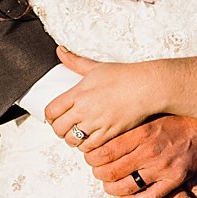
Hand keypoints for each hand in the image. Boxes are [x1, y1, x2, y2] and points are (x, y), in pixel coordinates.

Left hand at [43, 52, 165, 153]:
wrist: (146, 87)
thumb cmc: (123, 75)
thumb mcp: (95, 67)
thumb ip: (74, 61)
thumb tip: (60, 50)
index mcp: (78, 93)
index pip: (51, 111)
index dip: (50, 116)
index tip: (55, 115)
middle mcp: (85, 110)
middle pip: (58, 128)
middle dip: (59, 129)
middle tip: (65, 126)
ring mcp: (97, 123)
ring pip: (72, 140)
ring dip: (72, 139)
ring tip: (77, 133)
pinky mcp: (109, 133)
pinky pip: (89, 147)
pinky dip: (86, 146)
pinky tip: (89, 139)